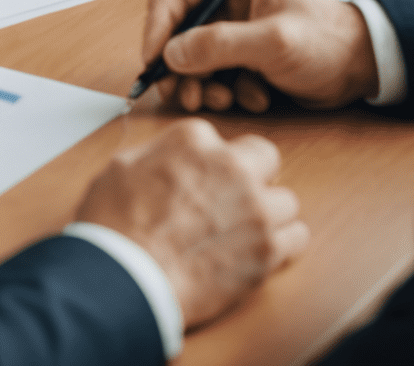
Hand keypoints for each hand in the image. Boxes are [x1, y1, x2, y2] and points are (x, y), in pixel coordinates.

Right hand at [76, 119, 307, 328]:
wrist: (127, 275)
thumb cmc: (116, 223)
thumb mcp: (123, 166)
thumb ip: (159, 154)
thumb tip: (169, 160)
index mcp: (193, 139)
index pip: (218, 138)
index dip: (210, 160)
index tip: (203, 178)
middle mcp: (231, 166)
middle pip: (266, 158)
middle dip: (254, 174)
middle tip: (233, 197)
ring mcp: (254, 208)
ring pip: (286, 200)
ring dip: (268, 212)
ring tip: (243, 230)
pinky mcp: (267, 250)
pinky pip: (297, 237)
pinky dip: (282, 244)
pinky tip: (258, 250)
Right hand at [144, 0, 379, 112]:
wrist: (366, 68)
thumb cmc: (329, 40)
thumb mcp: (275, 41)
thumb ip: (221, 45)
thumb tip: (172, 55)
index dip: (157, 29)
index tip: (154, 63)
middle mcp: (226, 3)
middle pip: (179, 33)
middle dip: (181, 68)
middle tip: (186, 95)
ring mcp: (235, 32)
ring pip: (195, 61)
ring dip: (204, 85)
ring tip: (223, 101)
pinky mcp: (243, 59)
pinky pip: (216, 77)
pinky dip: (227, 93)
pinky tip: (254, 98)